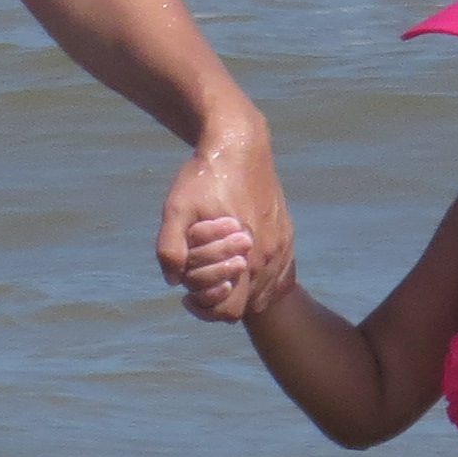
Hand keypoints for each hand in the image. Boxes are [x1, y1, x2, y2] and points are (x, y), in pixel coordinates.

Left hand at [157, 123, 290, 324]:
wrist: (239, 144)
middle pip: (247, 305)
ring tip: (218, 267)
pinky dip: (259, 277)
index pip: (229, 311)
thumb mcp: (177, 208)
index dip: (205, 309)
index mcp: (246, 256)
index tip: (187, 295)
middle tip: (201, 278)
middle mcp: (270, 257)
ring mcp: (283, 247)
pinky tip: (238, 260)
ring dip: (241, 287)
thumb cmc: (205, 177)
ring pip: (264, 291)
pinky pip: (278, 274)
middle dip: (221, 297)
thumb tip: (172, 280)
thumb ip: (170, 247)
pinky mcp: (288, 236)